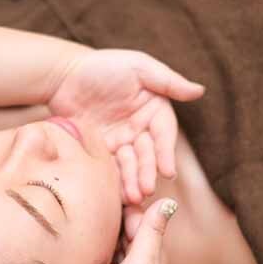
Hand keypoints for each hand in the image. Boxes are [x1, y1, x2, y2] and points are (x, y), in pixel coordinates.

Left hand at [47, 49, 204, 203]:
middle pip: (148, 155)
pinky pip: (109, 169)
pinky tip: (115, 195)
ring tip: (133, 197)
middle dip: (147, 173)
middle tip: (147, 190)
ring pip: (129, 166)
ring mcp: (120, 142)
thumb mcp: (138, 67)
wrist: (63, 74)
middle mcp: (140, 129)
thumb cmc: (103, 66)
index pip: (164, 135)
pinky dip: (113, 182)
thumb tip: (199, 91)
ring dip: (132, 182)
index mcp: (154, 110)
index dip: (166, 153)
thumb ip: (168, 81)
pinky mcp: (100, 151)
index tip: (168, 171)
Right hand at [87, 198, 175, 263]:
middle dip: (109, 234)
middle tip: (98, 232)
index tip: (108, 198)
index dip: (124, 208)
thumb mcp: (143, 258)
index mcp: (152, 253)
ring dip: (101, 256)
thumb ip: (151, 230)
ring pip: (107, 254)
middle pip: (121, 236)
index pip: (137, 219)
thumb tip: (170, 200)